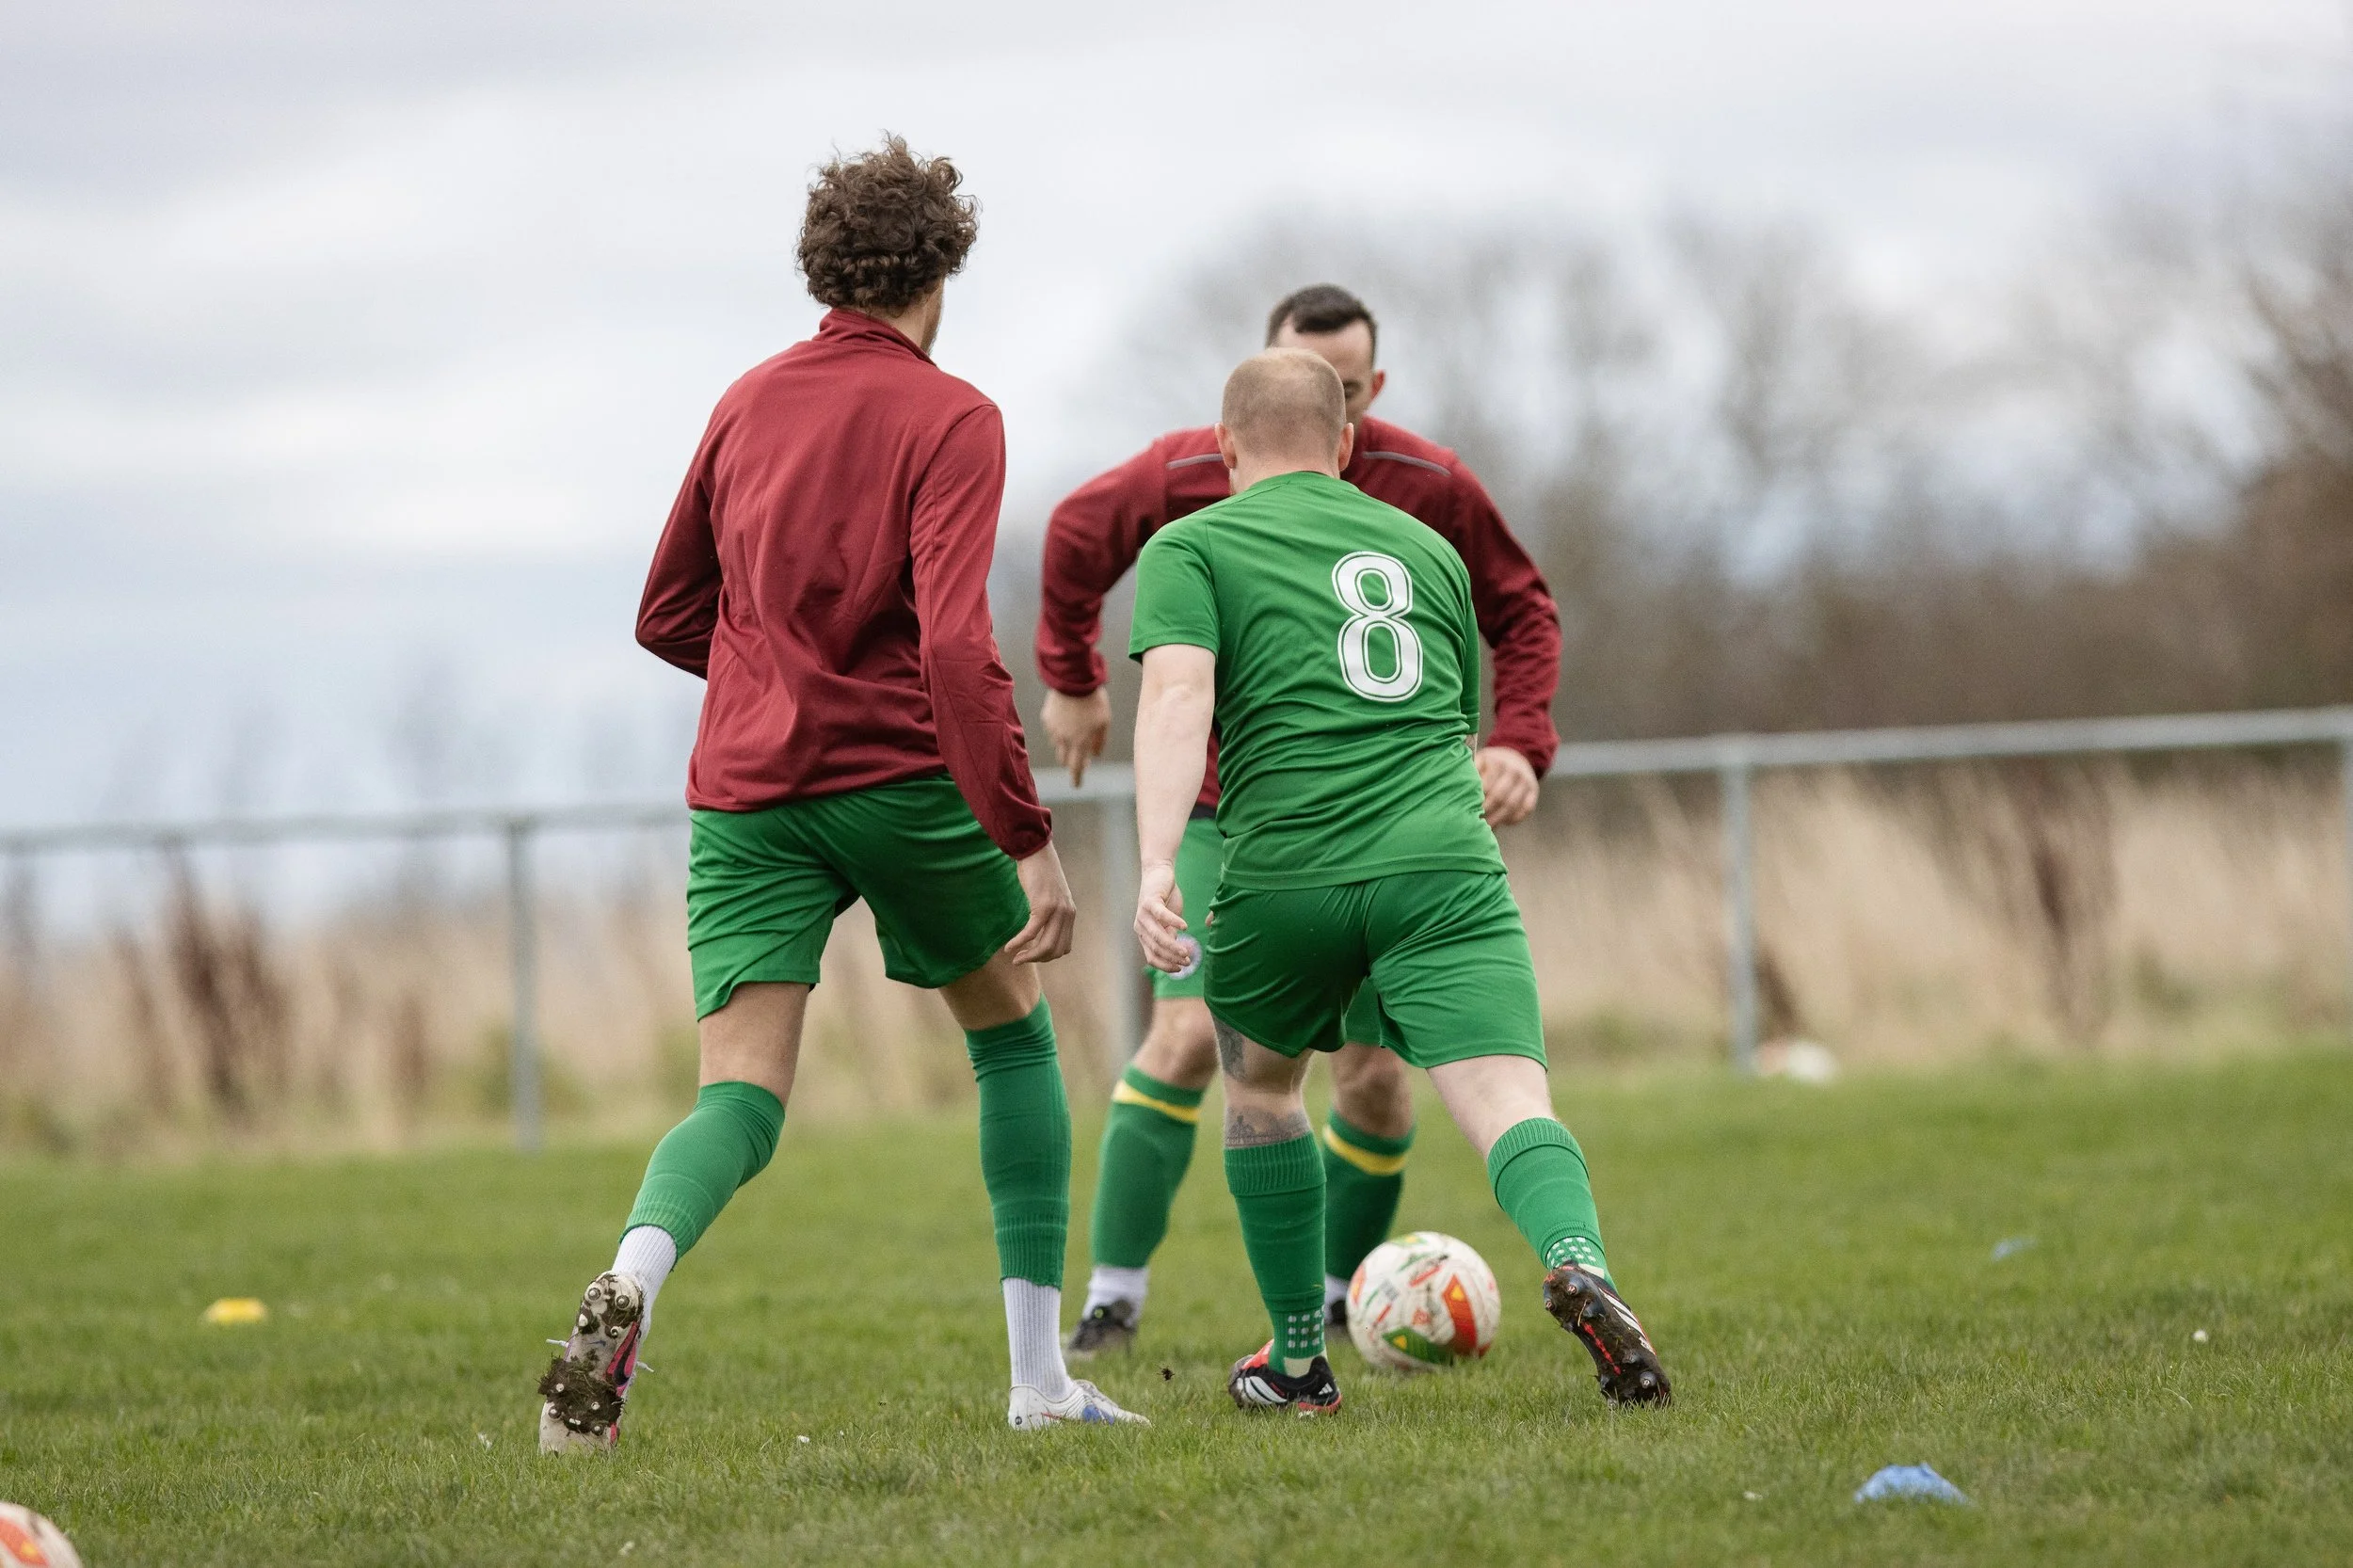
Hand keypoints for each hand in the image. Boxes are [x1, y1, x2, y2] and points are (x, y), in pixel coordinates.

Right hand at [1005, 842, 1076, 963]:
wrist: (1035, 850)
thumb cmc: (1039, 871)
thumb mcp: (1051, 894)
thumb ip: (1051, 911)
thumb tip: (1040, 928)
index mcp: (1070, 913)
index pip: (1064, 947)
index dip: (1047, 956)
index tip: (1032, 954)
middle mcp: (1067, 914)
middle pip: (1055, 951)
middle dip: (1036, 959)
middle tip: (1020, 960)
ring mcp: (1056, 911)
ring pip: (1045, 946)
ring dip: (1029, 956)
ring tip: (1015, 958)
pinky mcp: (1043, 906)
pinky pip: (1031, 932)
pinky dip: (1019, 942)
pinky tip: (1009, 947)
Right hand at [1040, 688, 1111, 785]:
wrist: (1074, 681)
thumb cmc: (1094, 702)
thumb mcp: (1104, 722)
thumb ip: (1100, 742)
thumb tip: (1095, 755)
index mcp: (1080, 743)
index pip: (1076, 767)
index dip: (1076, 778)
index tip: (1076, 785)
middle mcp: (1064, 740)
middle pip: (1064, 758)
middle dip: (1071, 759)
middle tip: (1079, 754)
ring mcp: (1053, 730)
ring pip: (1058, 743)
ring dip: (1065, 742)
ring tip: (1076, 726)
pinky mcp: (1047, 719)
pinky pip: (1053, 729)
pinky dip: (1059, 728)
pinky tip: (1067, 716)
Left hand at [1134, 858, 1191, 971]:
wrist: (1159, 873)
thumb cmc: (1166, 899)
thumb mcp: (1169, 922)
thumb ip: (1170, 935)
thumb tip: (1178, 953)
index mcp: (1144, 935)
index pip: (1152, 957)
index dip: (1166, 966)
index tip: (1181, 968)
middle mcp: (1140, 927)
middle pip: (1156, 949)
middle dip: (1173, 958)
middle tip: (1188, 961)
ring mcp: (1142, 915)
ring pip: (1158, 936)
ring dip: (1173, 946)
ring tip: (1187, 951)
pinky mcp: (1149, 902)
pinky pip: (1162, 915)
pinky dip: (1174, 922)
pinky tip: (1185, 927)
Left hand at [1475, 746, 1540, 826]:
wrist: (1515, 757)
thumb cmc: (1490, 764)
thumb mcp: (1479, 762)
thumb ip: (1471, 775)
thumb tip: (1458, 795)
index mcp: (1498, 763)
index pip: (1486, 787)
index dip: (1477, 801)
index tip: (1467, 811)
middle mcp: (1514, 771)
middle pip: (1499, 798)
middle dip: (1486, 813)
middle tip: (1475, 823)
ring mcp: (1526, 781)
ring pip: (1512, 806)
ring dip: (1498, 819)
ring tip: (1487, 828)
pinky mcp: (1534, 791)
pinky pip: (1525, 810)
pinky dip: (1513, 819)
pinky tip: (1503, 822)